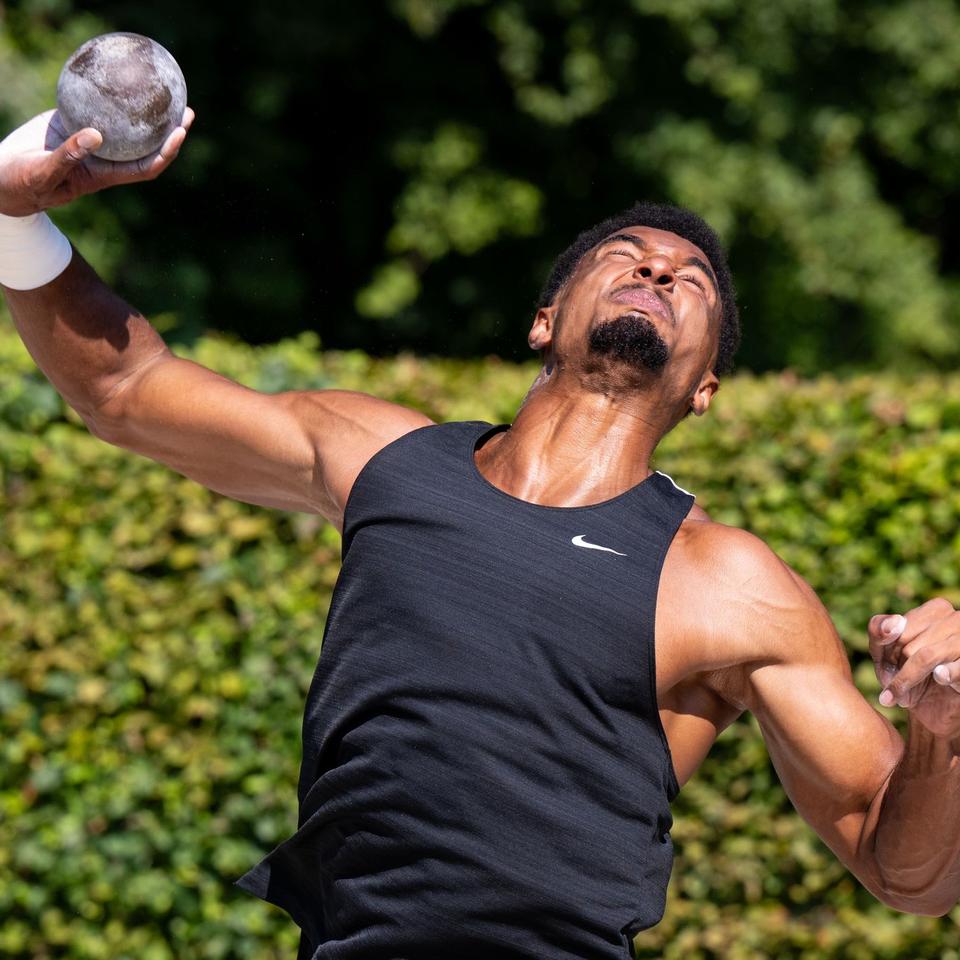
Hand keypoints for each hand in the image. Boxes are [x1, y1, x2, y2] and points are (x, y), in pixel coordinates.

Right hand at [0, 107, 193, 216]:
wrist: (3, 175)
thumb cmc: (24, 183)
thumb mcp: (44, 172)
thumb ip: (68, 157)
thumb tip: (95, 135)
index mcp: (106, 175)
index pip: (146, 165)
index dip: (166, 151)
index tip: (179, 133)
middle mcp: (106, 158)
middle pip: (148, 146)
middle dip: (170, 131)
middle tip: (186, 109)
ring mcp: (93, 142)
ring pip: (128, 127)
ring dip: (148, 113)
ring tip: (165, 90)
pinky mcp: (75, 125)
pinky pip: (98, 108)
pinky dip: (109, 96)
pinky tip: (115, 75)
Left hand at [869, 597, 959, 736]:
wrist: (935, 710)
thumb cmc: (909, 674)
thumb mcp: (883, 652)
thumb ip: (878, 630)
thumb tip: (894, 623)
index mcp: (936, 610)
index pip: (898, 627)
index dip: (887, 651)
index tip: (888, 667)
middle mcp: (957, 620)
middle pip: (908, 643)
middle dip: (896, 668)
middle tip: (896, 686)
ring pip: (926, 656)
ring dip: (909, 680)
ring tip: (902, 696)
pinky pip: (957, 670)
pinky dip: (944, 677)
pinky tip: (939, 680)